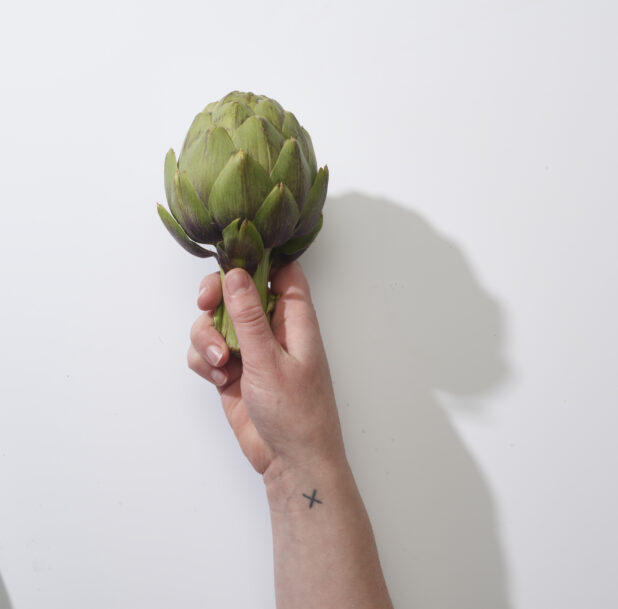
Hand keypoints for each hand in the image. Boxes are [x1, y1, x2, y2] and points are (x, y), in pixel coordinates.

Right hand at [188, 262, 345, 477]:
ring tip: (219, 362)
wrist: (289, 461)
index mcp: (293, 318)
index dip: (256, 259)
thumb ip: (248, 317)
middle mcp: (270, 328)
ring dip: (206, 336)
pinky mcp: (231, 370)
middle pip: (238, 290)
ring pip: (215, 321)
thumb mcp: (269, 360)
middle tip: (205, 304)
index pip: (280, 271)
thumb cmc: (295, 412)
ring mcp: (249, 349)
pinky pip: (205, 351)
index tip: (229, 259)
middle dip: (217, 294)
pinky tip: (216, 378)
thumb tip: (236, 273)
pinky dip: (203, 360)